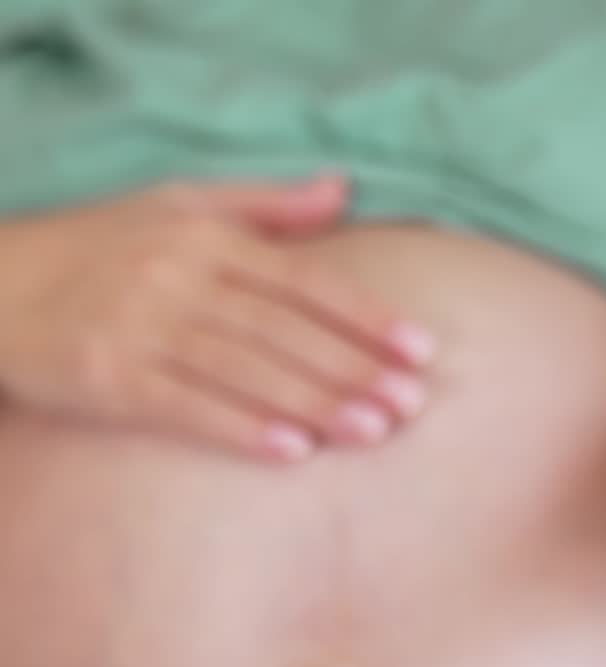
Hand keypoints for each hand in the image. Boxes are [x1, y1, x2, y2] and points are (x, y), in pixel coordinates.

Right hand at [0, 175, 434, 461]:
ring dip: (314, 402)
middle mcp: (177, 277)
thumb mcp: (176, 207)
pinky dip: (242, 429)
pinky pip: (186, 407)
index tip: (421, 350)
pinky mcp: (108, 378)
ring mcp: (140, 328)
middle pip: (283, 329)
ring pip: (245, 369)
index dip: (365, 315)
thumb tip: (343, 189)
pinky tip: (294, 454)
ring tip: (373, 432)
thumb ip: (264, 206)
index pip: (303, 278)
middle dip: (353, 368)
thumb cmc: (100, 249)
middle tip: (411, 405)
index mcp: (204, 237)